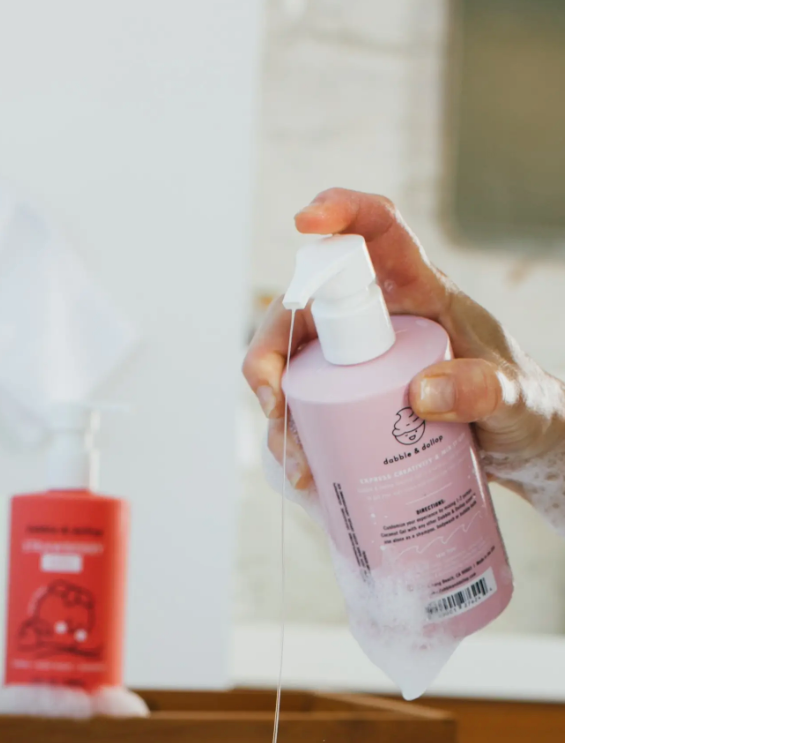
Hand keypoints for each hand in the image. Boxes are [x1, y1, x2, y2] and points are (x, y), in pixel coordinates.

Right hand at [244, 188, 564, 494]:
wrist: (522, 444)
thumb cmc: (525, 409)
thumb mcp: (515, 401)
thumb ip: (483, 391)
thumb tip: (422, 393)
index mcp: (423, 290)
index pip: (380, 232)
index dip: (342, 213)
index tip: (306, 221)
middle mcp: (381, 316)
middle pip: (305, 307)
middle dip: (272, 352)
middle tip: (276, 404)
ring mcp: (359, 359)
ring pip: (293, 365)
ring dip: (281, 414)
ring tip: (300, 466)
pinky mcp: (350, 397)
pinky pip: (305, 406)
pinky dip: (293, 439)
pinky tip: (305, 474)